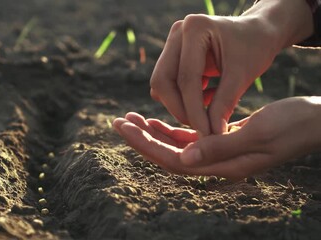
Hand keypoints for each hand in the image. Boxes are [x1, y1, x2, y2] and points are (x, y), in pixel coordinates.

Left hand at [113, 97, 320, 178]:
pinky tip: (154, 121)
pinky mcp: (221, 141)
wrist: (314, 122)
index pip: (174, 160)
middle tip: (117, 121)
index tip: (124, 127)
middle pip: (168, 155)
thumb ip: (221, 146)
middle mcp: (217, 164)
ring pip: (175, 147)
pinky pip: (189, 139)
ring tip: (130, 119)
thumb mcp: (259, 134)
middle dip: (141, 139)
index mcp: (223, 165)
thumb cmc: (293, 125)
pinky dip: (169, 130)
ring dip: (151, 133)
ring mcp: (218, 154)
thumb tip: (183, 158)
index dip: (146, 145)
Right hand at [150, 0, 312, 135]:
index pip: (186, 78)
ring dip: (180, 105)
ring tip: (207, 114)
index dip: (194, 109)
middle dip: (180, 109)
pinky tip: (206, 100)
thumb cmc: (254, 48)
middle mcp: (177, 33)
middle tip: (201, 127)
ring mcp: (171, 43)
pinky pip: (167, 84)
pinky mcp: (171, 56)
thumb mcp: (242, 76)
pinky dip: (182, 99)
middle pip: (162, 81)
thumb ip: (224, 104)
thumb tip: (212, 134)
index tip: (206, 133)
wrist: (257, 33)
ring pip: (161, 85)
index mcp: (195, 28)